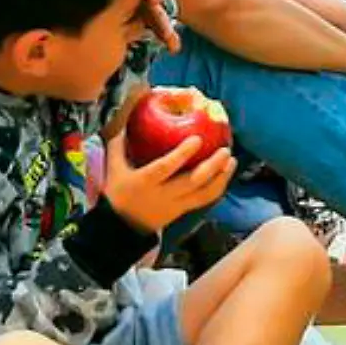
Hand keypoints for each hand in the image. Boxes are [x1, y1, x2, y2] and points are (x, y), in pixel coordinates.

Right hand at [101, 128, 235, 234]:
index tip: (197, 139)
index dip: (182, 154)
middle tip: (225, 150)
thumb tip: (124, 118)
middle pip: (193, 182)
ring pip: (204, 194)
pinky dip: (218, 187)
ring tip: (232, 161)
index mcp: (146, 181)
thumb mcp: (114, 168)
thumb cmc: (118, 192)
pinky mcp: (183, 211)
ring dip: (221, 178)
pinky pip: (204, 200)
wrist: (122, 226)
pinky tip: (225, 174)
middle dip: (212, 166)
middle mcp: (164, 194)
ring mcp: (176, 205)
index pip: (166, 167)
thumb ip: (119, 144)